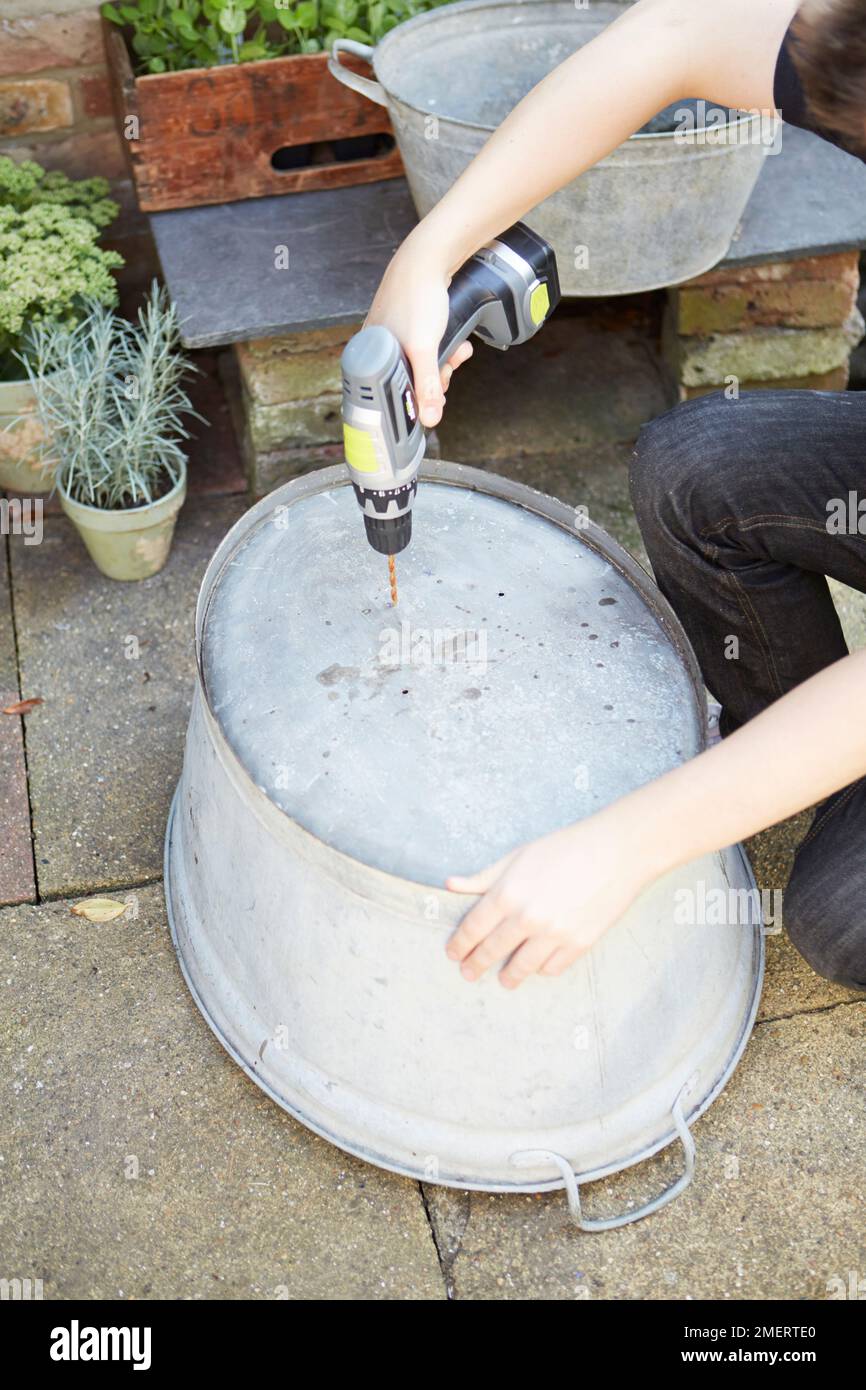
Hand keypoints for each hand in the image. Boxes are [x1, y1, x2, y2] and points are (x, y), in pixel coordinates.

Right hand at [364, 231, 473, 426]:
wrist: (429, 257)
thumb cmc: (416, 297)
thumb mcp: (423, 348)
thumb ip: (426, 385)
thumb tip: (429, 418)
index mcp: (370, 353)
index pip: (387, 393)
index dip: (411, 400)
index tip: (430, 400)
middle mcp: (380, 345)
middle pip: (408, 380)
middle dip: (435, 379)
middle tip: (448, 372)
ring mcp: (396, 334)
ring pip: (423, 364)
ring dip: (446, 363)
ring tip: (458, 353)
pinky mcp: (413, 325)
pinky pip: (430, 348)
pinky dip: (447, 349)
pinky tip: (459, 345)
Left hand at [445, 810, 654, 988]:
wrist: (615, 852)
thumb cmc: (564, 848)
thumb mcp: (517, 857)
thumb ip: (483, 877)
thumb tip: (450, 885)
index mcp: (507, 893)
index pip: (472, 928)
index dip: (459, 945)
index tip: (453, 954)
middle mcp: (526, 918)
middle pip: (492, 951)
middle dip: (476, 965)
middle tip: (468, 973)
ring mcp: (553, 934)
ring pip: (522, 967)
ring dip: (509, 976)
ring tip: (504, 980)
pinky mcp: (579, 943)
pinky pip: (552, 967)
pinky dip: (542, 968)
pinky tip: (537, 966)